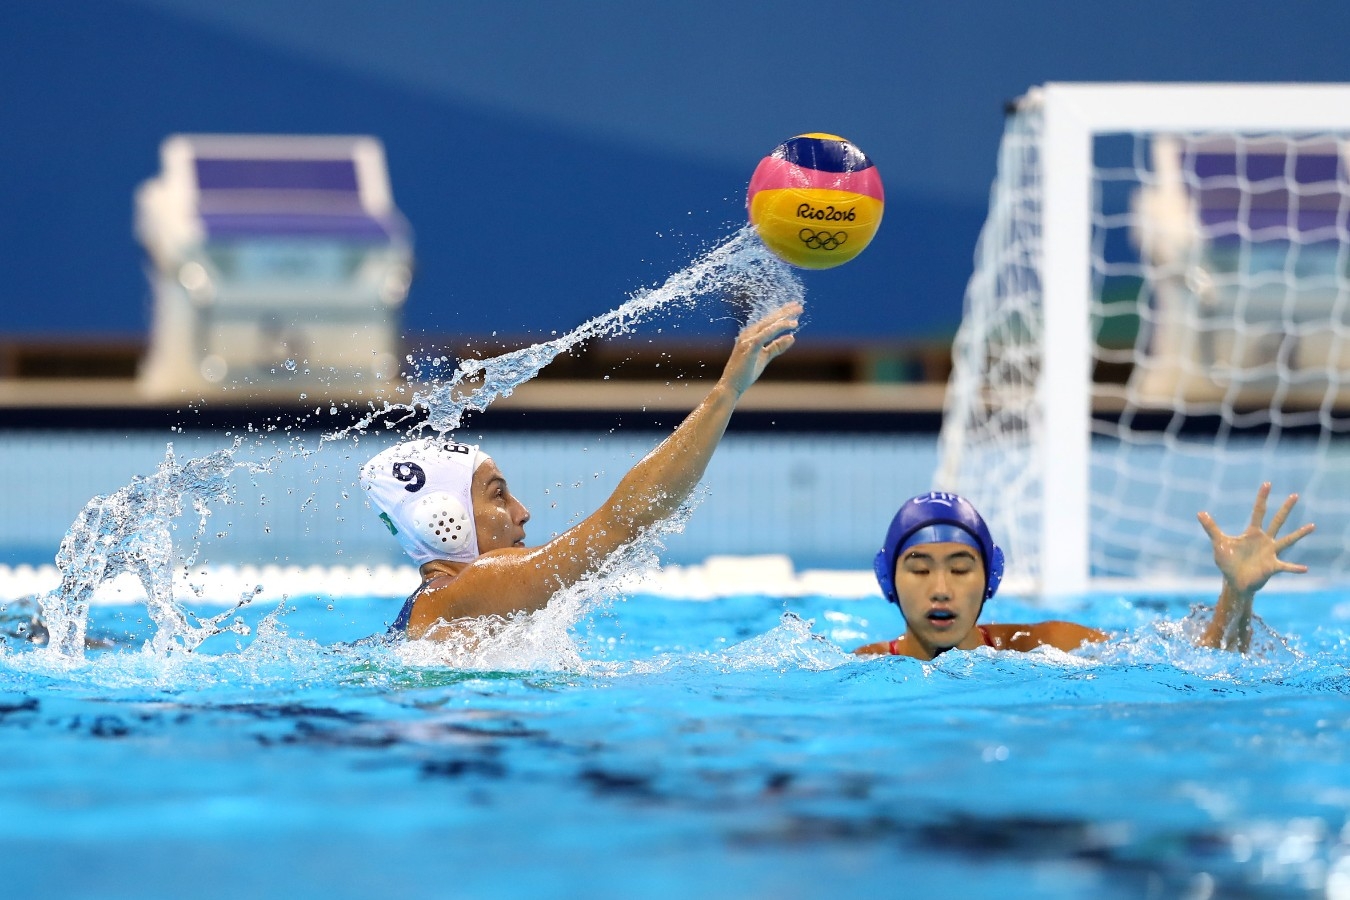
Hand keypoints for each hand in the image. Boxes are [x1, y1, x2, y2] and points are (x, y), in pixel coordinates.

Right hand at [719, 301, 801, 396]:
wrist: (731, 385)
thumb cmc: (745, 372)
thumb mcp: (764, 357)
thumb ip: (777, 346)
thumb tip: (792, 337)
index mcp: (751, 335)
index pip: (769, 321)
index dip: (782, 313)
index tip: (795, 308)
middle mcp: (748, 334)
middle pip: (769, 319)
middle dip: (784, 312)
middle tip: (799, 306)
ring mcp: (747, 341)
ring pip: (767, 325)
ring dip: (782, 320)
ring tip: (796, 318)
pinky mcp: (748, 349)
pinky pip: (763, 336)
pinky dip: (775, 330)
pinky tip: (787, 327)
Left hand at [1197, 482, 1313, 596]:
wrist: (1234, 581)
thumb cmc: (1228, 562)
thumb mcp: (1219, 543)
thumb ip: (1211, 528)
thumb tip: (1199, 512)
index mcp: (1252, 533)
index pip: (1258, 511)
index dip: (1262, 498)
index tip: (1267, 483)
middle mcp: (1265, 540)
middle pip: (1277, 521)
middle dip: (1285, 509)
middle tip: (1295, 495)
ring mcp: (1270, 553)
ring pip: (1287, 540)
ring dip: (1299, 534)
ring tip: (1312, 526)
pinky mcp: (1272, 566)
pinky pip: (1286, 566)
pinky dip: (1295, 568)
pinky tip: (1305, 569)